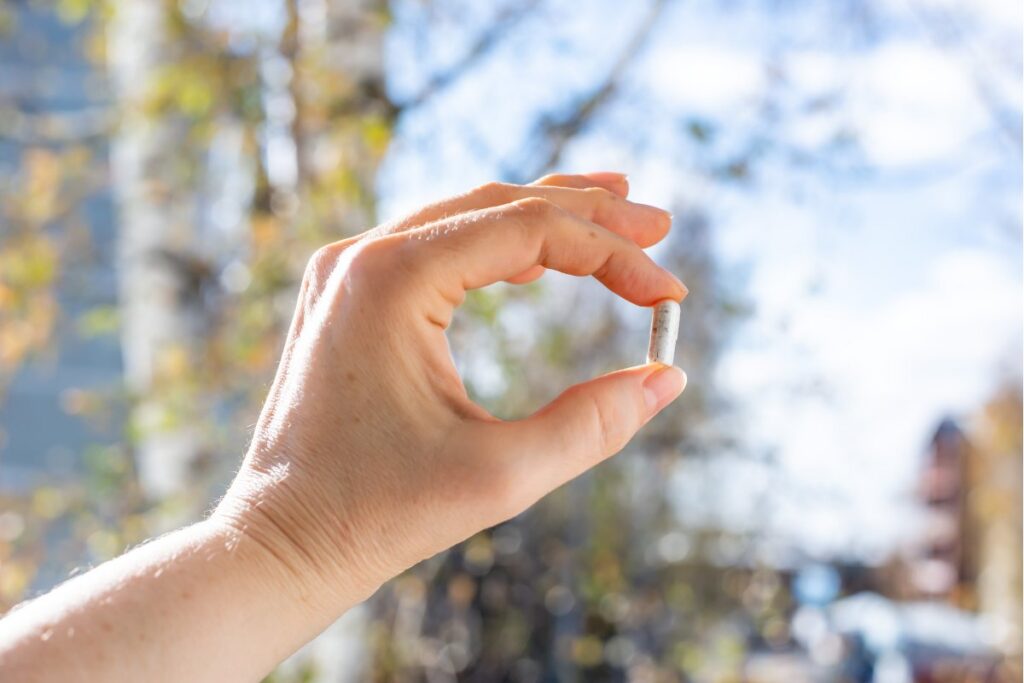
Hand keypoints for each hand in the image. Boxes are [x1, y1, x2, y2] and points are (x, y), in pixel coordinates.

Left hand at [214, 172, 687, 611]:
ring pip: (466, 216)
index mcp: (393, 279)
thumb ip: (594, 425)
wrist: (280, 542)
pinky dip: (496, 247)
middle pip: (498, 203)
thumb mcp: (502, 476)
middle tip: (657, 224)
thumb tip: (668, 378)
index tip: (670, 294)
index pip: (529, 230)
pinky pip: (434, 247)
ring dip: (544, 218)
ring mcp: (348, 270)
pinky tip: (538, 263)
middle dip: (587, 214)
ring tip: (615, 215)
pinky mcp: (348, 295)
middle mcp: (363, 255)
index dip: (612, 255)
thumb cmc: (378, 516)